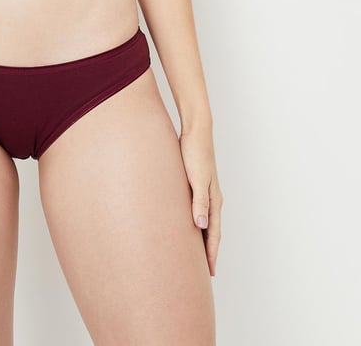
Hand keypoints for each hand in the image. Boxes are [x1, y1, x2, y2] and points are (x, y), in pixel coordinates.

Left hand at [178, 127, 222, 276]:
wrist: (195, 131)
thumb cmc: (195, 153)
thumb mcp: (196, 178)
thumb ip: (199, 201)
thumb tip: (201, 226)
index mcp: (214, 200)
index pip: (214, 233)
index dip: (211, 253)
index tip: (210, 272)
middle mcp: (212, 198)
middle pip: (212, 231)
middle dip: (209, 251)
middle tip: (205, 271)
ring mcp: (206, 191)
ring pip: (206, 221)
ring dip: (203, 238)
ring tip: (196, 254)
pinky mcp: (197, 184)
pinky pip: (199, 210)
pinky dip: (197, 223)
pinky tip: (189, 226)